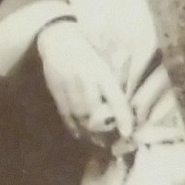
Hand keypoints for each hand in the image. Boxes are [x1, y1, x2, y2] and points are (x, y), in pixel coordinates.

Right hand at [35, 19, 130, 152]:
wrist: (58, 40)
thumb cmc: (88, 48)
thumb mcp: (105, 60)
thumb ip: (115, 80)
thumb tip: (126, 104)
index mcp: (101, 72)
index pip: (114, 99)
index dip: (122, 117)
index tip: (127, 133)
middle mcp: (85, 82)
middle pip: (96, 114)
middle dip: (105, 131)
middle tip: (113, 142)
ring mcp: (69, 89)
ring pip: (81, 118)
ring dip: (90, 134)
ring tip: (99, 144)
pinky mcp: (57, 93)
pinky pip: (66, 116)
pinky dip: (74, 128)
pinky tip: (80, 136)